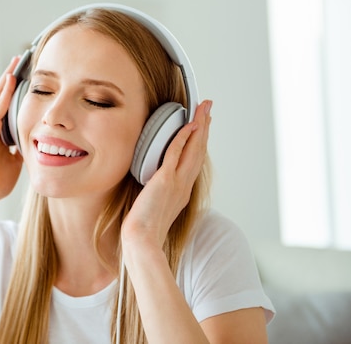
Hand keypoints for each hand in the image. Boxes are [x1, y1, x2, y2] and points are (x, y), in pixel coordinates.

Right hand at [0, 57, 23, 208]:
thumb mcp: (14, 164)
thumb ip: (20, 152)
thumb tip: (31, 147)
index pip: (7, 108)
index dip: (14, 93)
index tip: (23, 79)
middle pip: (1, 96)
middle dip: (9, 78)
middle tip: (18, 62)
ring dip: (6, 78)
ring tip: (15, 63)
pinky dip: (4, 92)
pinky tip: (10, 79)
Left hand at [122, 100, 211, 247]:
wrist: (142, 241)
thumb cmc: (144, 230)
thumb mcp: (154, 209)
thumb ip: (156, 196)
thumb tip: (150, 189)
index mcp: (182, 192)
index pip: (194, 161)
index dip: (200, 142)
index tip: (202, 126)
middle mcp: (184, 186)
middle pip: (199, 151)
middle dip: (204, 127)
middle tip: (209, 108)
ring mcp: (177, 183)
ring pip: (193, 149)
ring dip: (199, 127)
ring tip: (204, 109)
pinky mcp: (166, 181)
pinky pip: (176, 154)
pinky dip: (183, 139)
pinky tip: (187, 125)